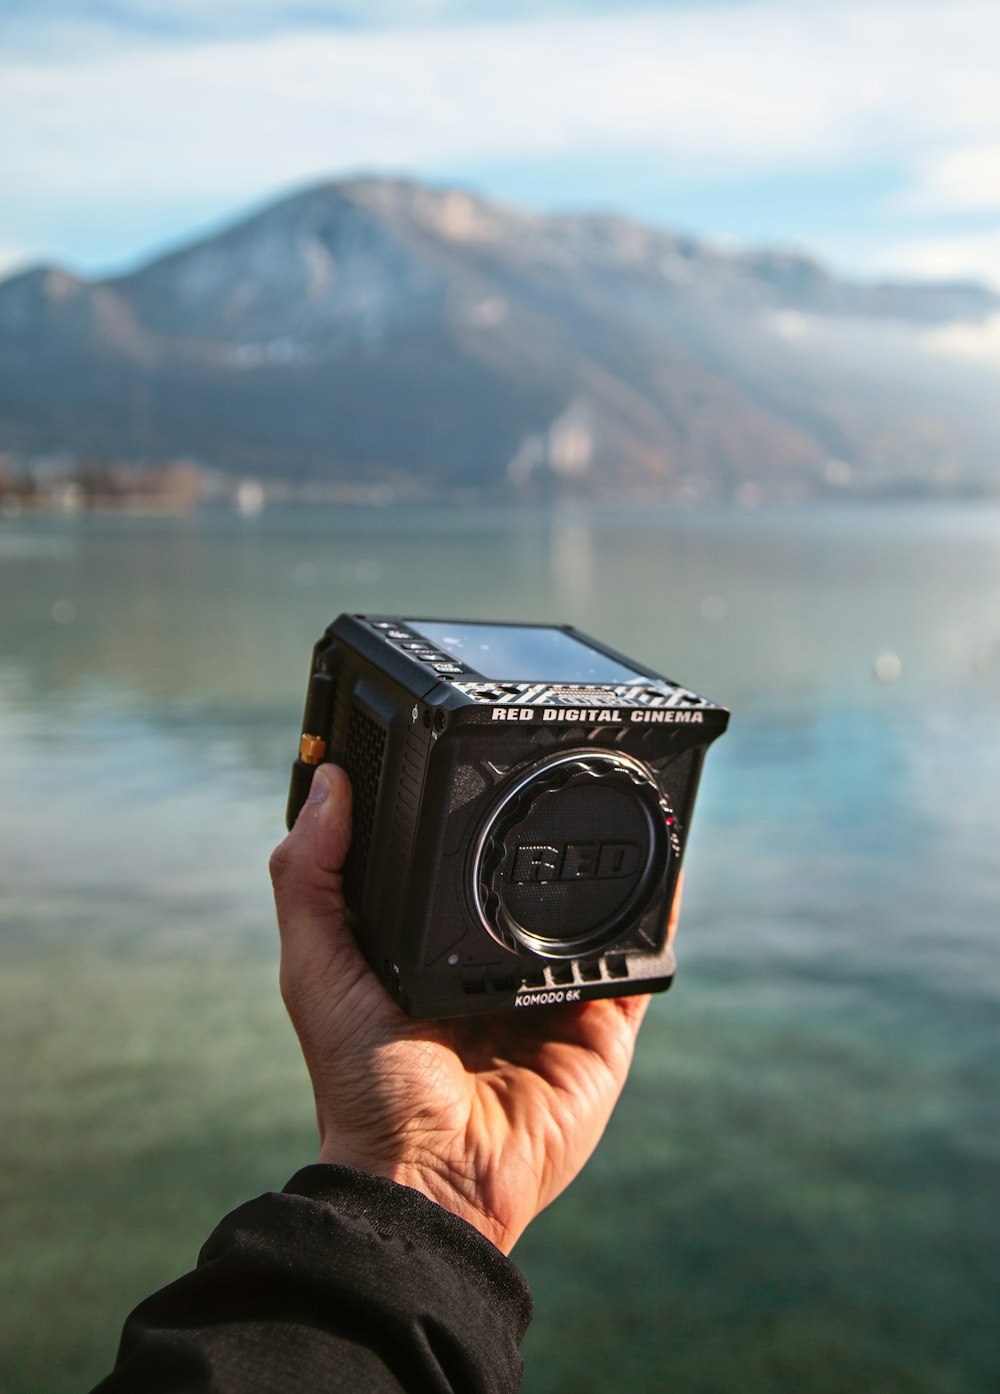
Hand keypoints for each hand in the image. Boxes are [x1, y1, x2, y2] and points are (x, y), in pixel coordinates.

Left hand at [270, 763, 681, 1253]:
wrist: (434, 1177)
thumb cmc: (364, 1086)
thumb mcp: (317, 969)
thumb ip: (310, 879)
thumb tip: (327, 787)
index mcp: (425, 953)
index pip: (445, 870)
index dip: (454, 823)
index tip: (460, 759)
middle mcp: (491, 969)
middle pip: (523, 885)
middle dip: (538, 839)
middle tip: (549, 768)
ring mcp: (552, 996)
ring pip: (586, 914)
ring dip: (602, 865)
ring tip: (614, 802)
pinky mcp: (603, 1025)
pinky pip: (637, 961)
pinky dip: (656, 914)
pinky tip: (666, 868)